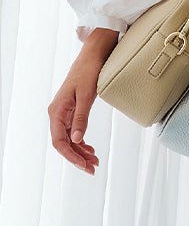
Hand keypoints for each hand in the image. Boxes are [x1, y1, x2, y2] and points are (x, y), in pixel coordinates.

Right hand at [47, 39, 114, 174]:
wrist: (92, 57)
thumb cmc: (88, 72)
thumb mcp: (86, 96)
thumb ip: (81, 118)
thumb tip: (77, 139)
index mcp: (57, 111)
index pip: (60, 141)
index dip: (72, 156)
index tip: (85, 165)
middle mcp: (57, 114)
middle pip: (64, 143)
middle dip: (77, 157)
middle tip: (93, 168)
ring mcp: (64, 113)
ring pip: (70, 139)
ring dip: (81, 151)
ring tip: (94, 161)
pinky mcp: (72, 111)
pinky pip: (74, 131)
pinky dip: (82, 141)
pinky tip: (90, 149)